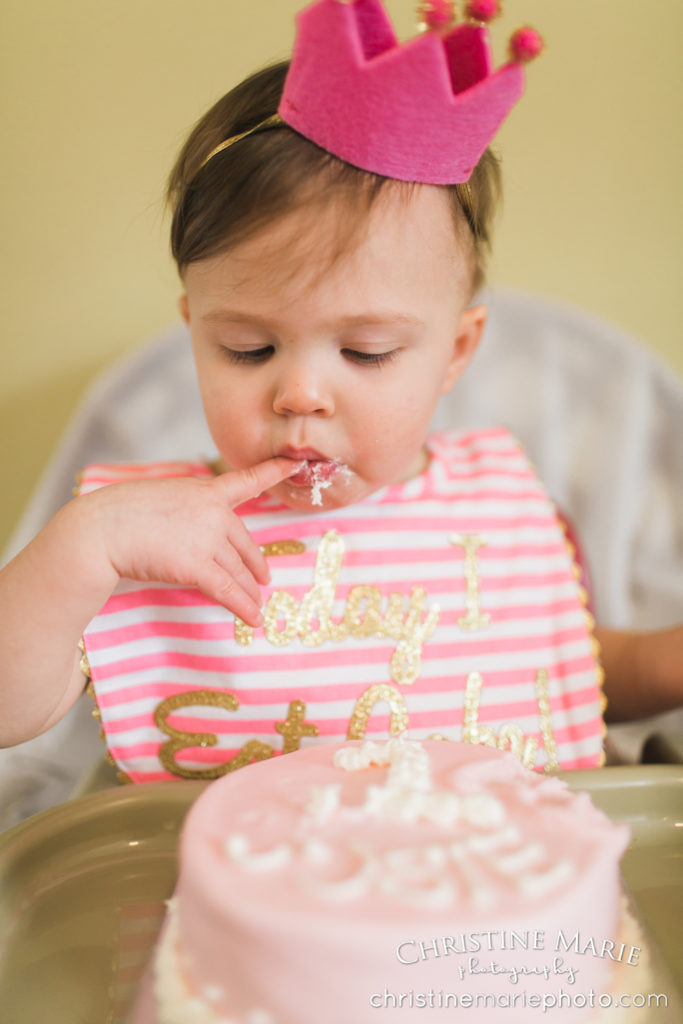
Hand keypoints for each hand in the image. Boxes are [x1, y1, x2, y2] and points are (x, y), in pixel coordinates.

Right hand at [85, 457, 301, 626]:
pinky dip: (243, 607)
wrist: (101, 529)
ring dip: (249, 592)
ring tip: (257, 604)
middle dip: (255, 565)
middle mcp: (213, 513)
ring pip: (237, 572)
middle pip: (244, 544)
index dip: (274, 471)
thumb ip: (188, 510)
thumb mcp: (162, 497)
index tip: (293, 464)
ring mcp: (207, 539)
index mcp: (204, 491)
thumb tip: (199, 534)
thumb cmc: (121, 513)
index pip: (246, 480)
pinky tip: (254, 617)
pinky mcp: (196, 566)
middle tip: (264, 579)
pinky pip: (227, 591)